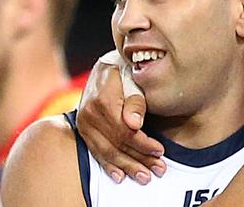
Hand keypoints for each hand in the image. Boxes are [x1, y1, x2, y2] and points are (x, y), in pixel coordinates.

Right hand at [76, 50, 165, 184]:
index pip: (125, 131)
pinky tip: (120, 176)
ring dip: (127, 167)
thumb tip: (134, 124)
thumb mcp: (135, 79)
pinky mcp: (83, 129)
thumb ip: (136, 101)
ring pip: (107, 151)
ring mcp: (84, 122)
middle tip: (159, 169)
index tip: (160, 151)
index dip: (144, 144)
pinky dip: (109, 165)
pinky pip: (96, 151)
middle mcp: (89, 113)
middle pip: (117, 144)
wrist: (106, 66)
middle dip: (140, 159)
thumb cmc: (127, 71)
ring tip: (145, 176)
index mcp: (103, 98)